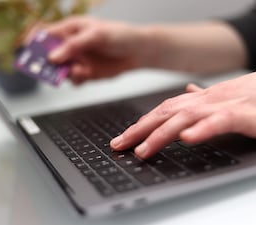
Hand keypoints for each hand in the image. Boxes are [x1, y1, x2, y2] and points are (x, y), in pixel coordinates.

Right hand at [44, 17, 145, 83]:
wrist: (137, 52)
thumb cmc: (119, 35)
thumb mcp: (96, 35)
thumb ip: (74, 45)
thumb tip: (53, 57)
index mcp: (70, 30)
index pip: (45, 34)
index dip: (34, 42)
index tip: (29, 52)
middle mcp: (70, 46)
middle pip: (48, 56)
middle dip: (46, 64)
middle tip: (49, 70)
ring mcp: (77, 60)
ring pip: (60, 71)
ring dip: (64, 74)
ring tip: (78, 71)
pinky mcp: (85, 73)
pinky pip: (73, 80)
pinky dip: (76, 80)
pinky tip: (85, 75)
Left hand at [110, 73, 255, 158]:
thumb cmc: (250, 96)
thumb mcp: (221, 99)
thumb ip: (202, 98)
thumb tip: (187, 92)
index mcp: (198, 99)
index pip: (162, 111)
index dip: (140, 124)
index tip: (122, 138)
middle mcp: (205, 100)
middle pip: (165, 113)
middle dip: (139, 130)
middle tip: (118, 145)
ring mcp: (223, 105)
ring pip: (185, 118)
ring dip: (161, 134)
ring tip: (142, 149)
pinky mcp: (243, 114)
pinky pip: (220, 121)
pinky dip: (202, 129)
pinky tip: (187, 139)